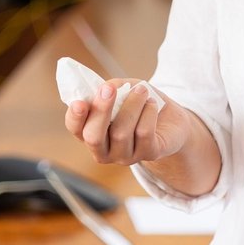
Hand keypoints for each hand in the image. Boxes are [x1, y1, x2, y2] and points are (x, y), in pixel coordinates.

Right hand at [65, 79, 192, 165]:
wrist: (169, 118)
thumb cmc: (137, 103)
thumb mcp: (122, 89)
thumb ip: (111, 88)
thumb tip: (106, 88)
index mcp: (90, 131)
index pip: (75, 128)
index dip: (75, 117)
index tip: (80, 102)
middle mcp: (104, 149)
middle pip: (93, 138)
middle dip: (100, 111)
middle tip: (109, 89)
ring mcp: (125, 156)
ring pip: (121, 133)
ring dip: (131, 105)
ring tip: (142, 90)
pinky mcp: (148, 154)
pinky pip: (144, 133)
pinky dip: (148, 112)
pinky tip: (151, 103)